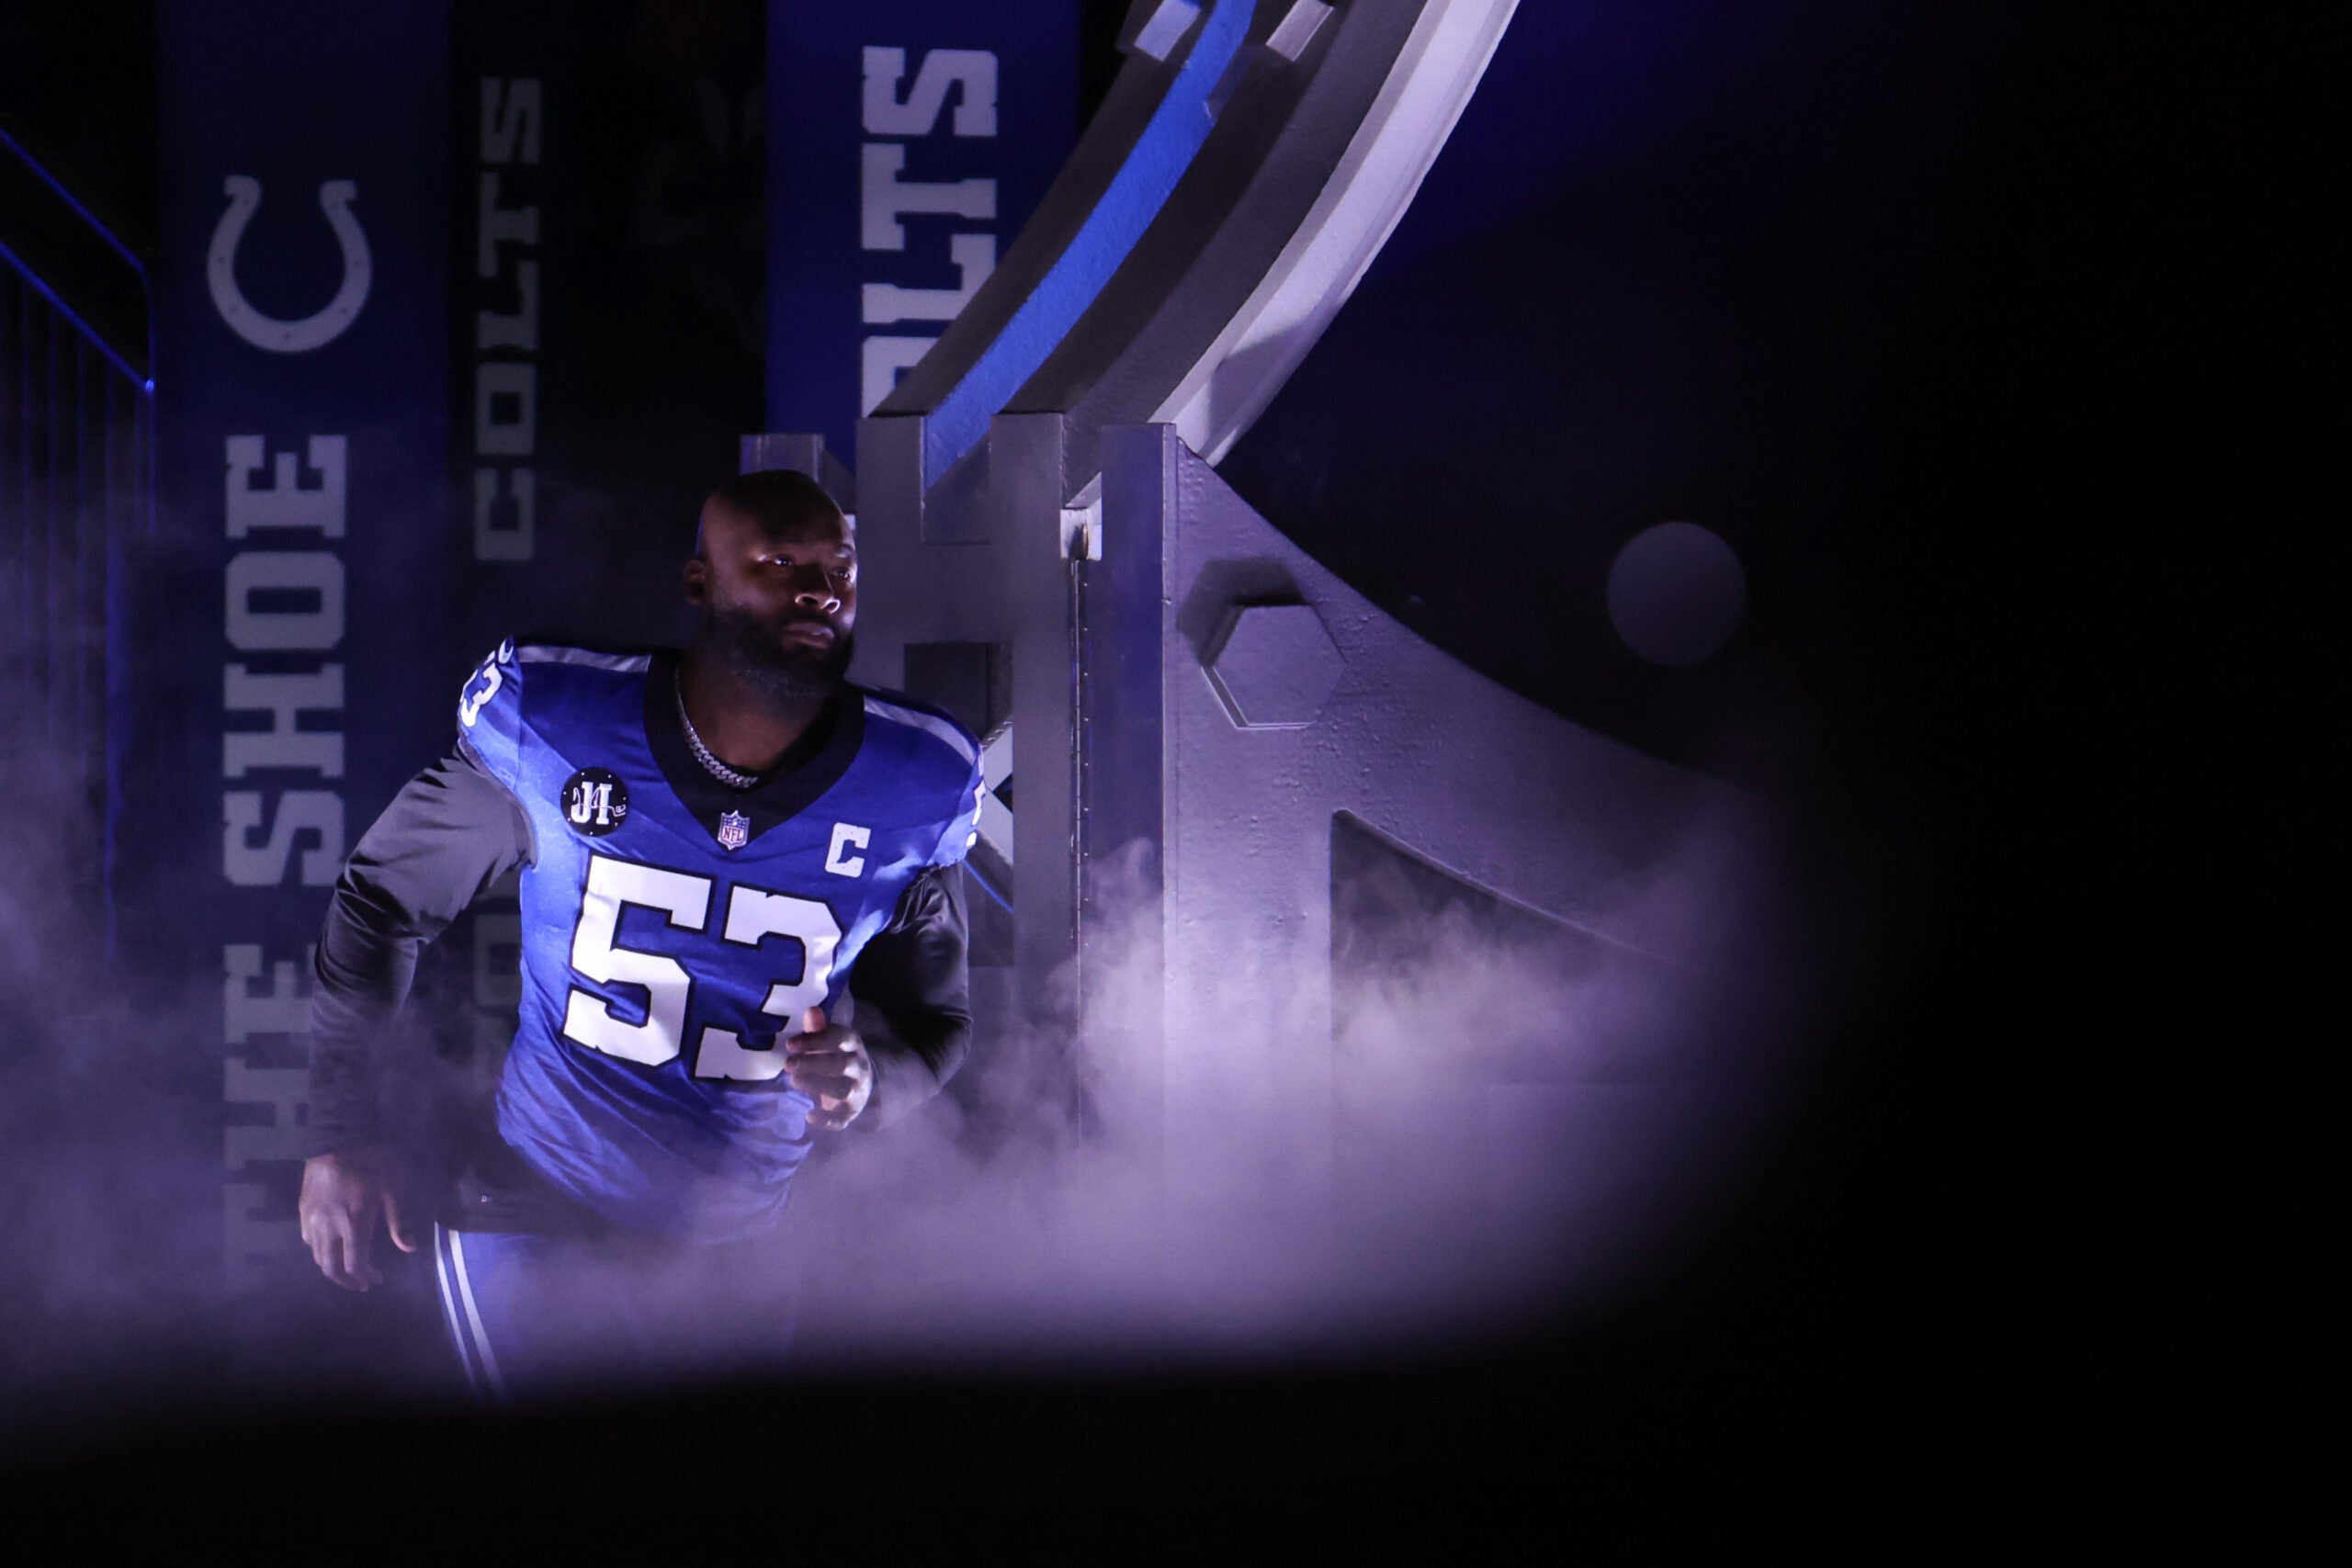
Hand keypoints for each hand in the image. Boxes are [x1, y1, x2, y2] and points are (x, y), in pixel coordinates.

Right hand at [298, 1146, 421, 1291]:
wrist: (338, 1137)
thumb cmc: (372, 1162)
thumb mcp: (394, 1189)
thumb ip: (400, 1222)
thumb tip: (409, 1248)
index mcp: (352, 1223)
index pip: (354, 1264)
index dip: (364, 1277)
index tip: (375, 1280)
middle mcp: (328, 1226)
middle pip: (330, 1267)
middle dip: (345, 1281)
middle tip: (359, 1284)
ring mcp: (312, 1218)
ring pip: (316, 1255)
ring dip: (331, 1266)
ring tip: (346, 1268)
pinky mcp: (303, 1208)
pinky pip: (307, 1238)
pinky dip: (318, 1249)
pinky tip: (329, 1245)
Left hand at [784, 1005, 871, 1130]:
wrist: (862, 1085)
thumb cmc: (837, 1057)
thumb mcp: (830, 1040)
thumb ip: (818, 1028)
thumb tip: (811, 1010)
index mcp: (852, 1044)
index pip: (838, 1038)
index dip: (815, 1040)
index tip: (790, 1044)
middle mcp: (858, 1066)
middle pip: (840, 1064)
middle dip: (813, 1063)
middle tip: (787, 1064)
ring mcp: (857, 1090)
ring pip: (842, 1089)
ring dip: (817, 1085)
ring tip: (794, 1081)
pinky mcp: (851, 1112)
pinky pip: (842, 1118)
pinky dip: (827, 1120)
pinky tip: (809, 1116)